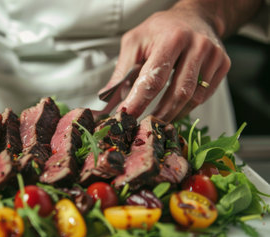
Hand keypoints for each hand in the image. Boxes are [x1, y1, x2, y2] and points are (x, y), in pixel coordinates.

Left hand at [101, 1, 230, 121]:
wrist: (195, 16)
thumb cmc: (160, 29)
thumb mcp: (135, 42)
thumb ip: (121, 72)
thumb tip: (107, 100)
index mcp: (172, 38)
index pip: (154, 78)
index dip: (139, 101)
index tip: (126, 117)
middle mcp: (197, 46)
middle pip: (178, 92)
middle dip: (159, 114)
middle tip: (143, 126)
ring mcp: (214, 56)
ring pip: (193, 98)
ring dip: (173, 114)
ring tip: (157, 122)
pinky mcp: (223, 65)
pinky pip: (204, 95)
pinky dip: (187, 107)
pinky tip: (173, 109)